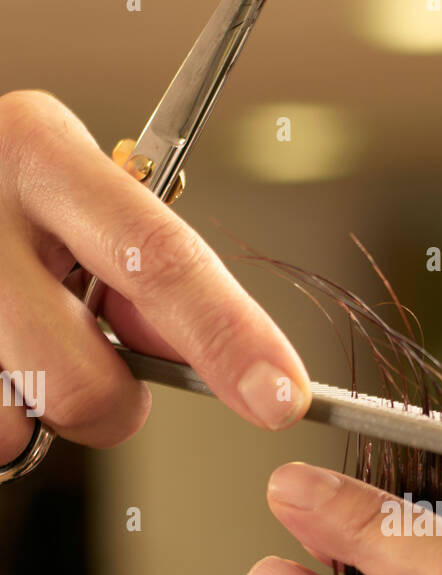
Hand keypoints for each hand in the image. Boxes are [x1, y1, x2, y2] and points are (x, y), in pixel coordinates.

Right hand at [0, 90, 310, 463]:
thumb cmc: (2, 194)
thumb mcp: (68, 188)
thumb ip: (136, 263)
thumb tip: (203, 353)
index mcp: (39, 153)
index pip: (159, 258)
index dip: (228, 336)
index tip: (281, 393)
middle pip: (83, 383)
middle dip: (112, 405)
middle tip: (96, 362)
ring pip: (22, 421)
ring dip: (35, 409)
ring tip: (12, 340)